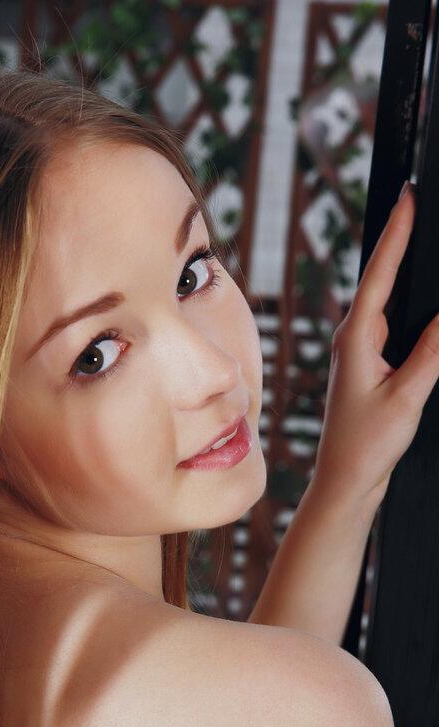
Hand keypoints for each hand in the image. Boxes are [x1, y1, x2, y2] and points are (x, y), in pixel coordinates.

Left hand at [313, 183, 438, 507]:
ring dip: (406, 274)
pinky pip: (394, 326)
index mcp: (354, 338)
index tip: (407, 196)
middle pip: (382, 280)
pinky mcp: (370, 367)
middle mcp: (353, 339)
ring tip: (425, 240)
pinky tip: (424, 301)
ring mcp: (360, 352)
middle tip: (418, 202)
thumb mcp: (407, 396)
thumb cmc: (366, 445)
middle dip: (402, 242)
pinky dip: (410, 307)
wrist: (345, 482)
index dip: (396, 233)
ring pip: (389, 302)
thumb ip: (432, 352)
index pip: (379, 274)